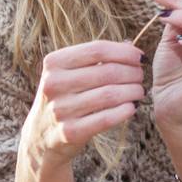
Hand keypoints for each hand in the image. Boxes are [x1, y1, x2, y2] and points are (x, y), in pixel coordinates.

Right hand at [20, 40, 144, 169]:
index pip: (98, 49)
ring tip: (139, 91)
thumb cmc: (65, 96)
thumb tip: (130, 46)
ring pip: (110, 94)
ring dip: (133, 91)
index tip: (140, 57)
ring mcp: (60, 109)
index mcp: (54, 62)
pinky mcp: (69, 132)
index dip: (125, 52)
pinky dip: (124, 111)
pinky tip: (131, 107)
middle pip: (108, 71)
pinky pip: (106, 118)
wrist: (40, 135)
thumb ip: (97, 57)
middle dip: (133, 72)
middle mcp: (54, 84)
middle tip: (141, 77)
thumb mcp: (70, 72)